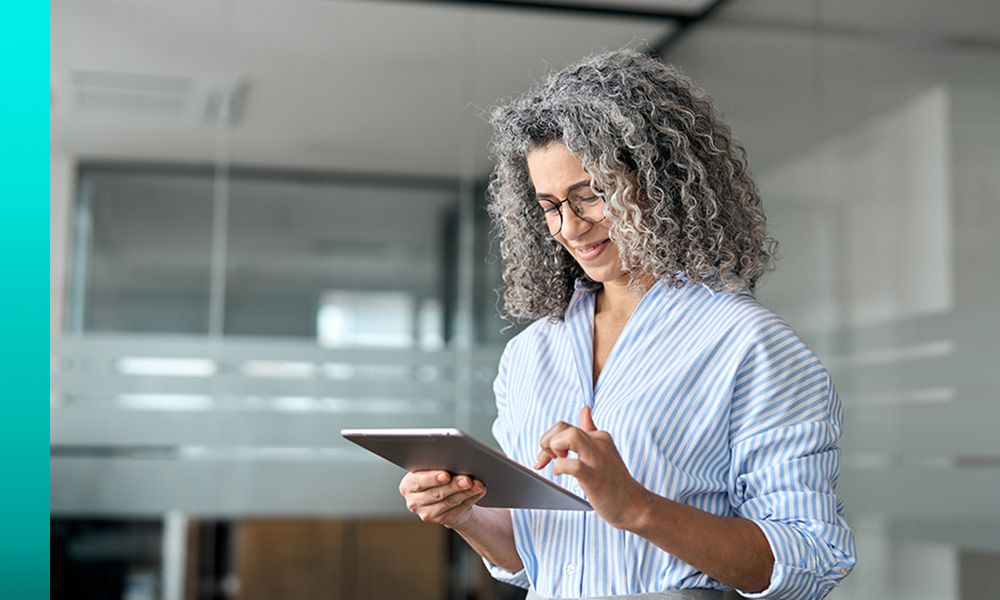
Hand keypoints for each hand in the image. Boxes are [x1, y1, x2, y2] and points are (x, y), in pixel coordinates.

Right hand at [398, 470, 486, 528]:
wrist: (443, 494)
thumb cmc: (437, 474)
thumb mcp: (432, 468)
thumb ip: (438, 464)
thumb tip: (455, 460)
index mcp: (408, 485)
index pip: (418, 482)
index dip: (432, 478)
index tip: (446, 475)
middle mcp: (414, 501)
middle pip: (436, 493)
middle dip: (454, 485)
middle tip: (468, 479)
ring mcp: (426, 513)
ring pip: (449, 502)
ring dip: (466, 493)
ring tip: (478, 485)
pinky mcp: (441, 520)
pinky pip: (458, 510)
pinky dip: (470, 499)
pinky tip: (478, 491)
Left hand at [534, 406, 649, 529]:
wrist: (634, 505)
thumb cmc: (614, 481)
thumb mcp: (603, 451)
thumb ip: (591, 431)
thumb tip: (585, 409)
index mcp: (599, 437)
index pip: (565, 426)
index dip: (549, 439)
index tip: (546, 456)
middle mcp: (598, 443)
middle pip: (563, 427)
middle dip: (547, 442)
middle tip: (549, 459)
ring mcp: (597, 459)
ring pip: (569, 437)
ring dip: (553, 449)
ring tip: (556, 462)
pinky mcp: (594, 477)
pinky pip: (572, 464)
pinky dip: (560, 468)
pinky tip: (559, 474)